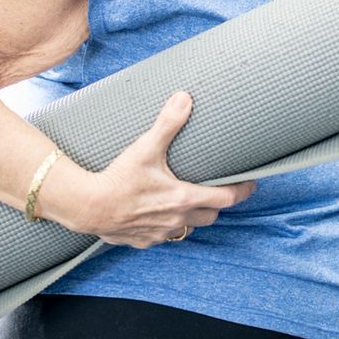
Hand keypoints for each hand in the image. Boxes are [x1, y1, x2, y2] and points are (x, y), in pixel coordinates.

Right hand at [43, 92, 254, 247]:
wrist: (86, 206)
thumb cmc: (118, 178)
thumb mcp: (145, 148)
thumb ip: (168, 123)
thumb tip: (184, 97)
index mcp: (183, 197)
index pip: (226, 198)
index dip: (242, 191)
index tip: (252, 184)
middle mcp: (176, 220)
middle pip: (211, 216)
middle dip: (217, 204)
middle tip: (219, 191)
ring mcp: (160, 233)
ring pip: (188, 229)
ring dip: (192, 217)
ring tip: (189, 201)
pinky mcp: (143, 241)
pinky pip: (163, 237)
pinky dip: (166, 227)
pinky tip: (160, 214)